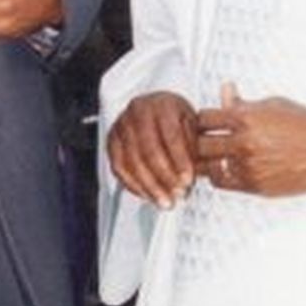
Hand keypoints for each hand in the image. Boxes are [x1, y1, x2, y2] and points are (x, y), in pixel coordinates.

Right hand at [107, 91, 198, 208]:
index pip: (171, 136)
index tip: (188, 181)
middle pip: (149, 150)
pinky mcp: (111, 141)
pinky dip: (134, 186)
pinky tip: (148, 195)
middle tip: (177, 195)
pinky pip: (119, 168)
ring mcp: (121, 126)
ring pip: (132, 162)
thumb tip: (194, 171)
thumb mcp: (191, 123)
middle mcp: (138, 111)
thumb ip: (192, 145)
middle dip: (165, 177)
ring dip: (150, 187)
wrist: (154, 108)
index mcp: (162, 104)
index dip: (180, 161)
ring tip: (165, 201)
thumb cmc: (175, 117)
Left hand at [195, 82, 305, 197]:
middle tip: (205, 139)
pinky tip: (226, 167)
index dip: (202, 119)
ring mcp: (248, 166)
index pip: (204, 118)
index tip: (206, 121)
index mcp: (247, 118)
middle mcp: (244, 143)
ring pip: (207, 166)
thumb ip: (244, 102)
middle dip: (201, 140)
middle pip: (200, 143)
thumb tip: (226, 90)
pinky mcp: (254, 185)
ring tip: (212, 155)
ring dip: (207, 160)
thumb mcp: (273, 105)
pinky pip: (222, 182)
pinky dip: (219, 174)